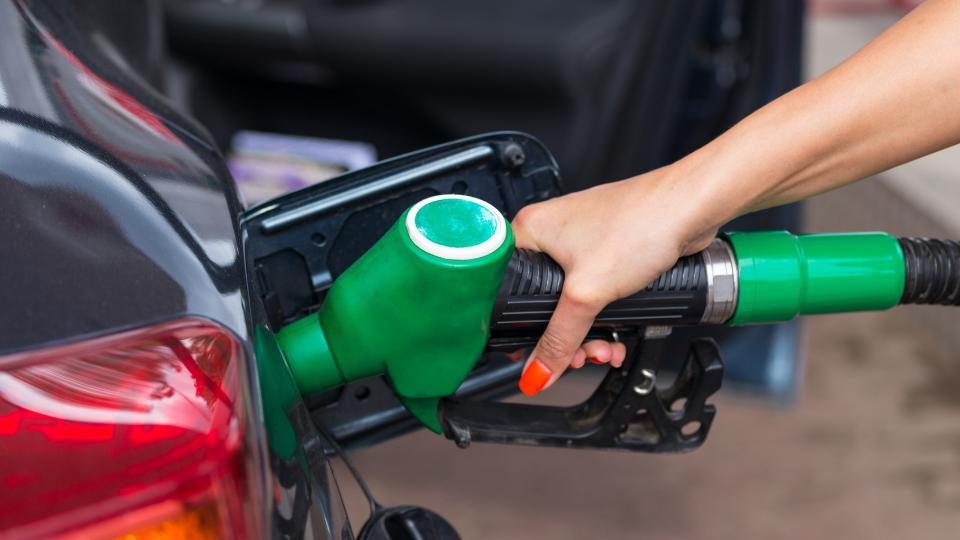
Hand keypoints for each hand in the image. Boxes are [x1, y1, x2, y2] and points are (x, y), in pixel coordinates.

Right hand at [511, 166, 718, 395]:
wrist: (691, 207)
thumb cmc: (640, 222)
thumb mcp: (588, 293)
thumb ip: (559, 339)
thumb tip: (537, 372)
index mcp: (530, 230)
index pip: (502, 287)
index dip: (515, 325)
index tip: (529, 352)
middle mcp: (552, 233)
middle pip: (541, 302)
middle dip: (565, 338)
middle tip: (579, 356)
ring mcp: (581, 242)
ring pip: (572, 303)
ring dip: (589, 334)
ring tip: (606, 348)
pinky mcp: (608, 252)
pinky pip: (595, 295)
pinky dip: (605, 318)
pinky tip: (618, 335)